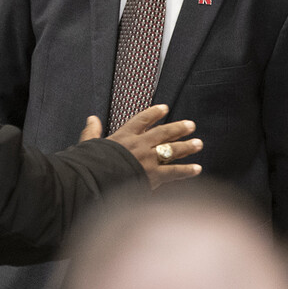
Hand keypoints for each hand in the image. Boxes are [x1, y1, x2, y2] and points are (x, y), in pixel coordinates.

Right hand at [80, 105, 201, 189]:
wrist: (95, 179)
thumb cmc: (90, 163)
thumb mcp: (89, 144)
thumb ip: (92, 131)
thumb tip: (91, 119)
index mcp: (124, 136)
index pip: (142, 120)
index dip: (154, 113)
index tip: (164, 108)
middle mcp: (139, 144)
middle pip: (163, 133)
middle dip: (178, 128)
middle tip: (191, 125)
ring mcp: (148, 159)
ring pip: (171, 150)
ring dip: (186, 146)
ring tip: (198, 143)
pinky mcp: (153, 175)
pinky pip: (173, 171)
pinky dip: (186, 170)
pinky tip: (197, 169)